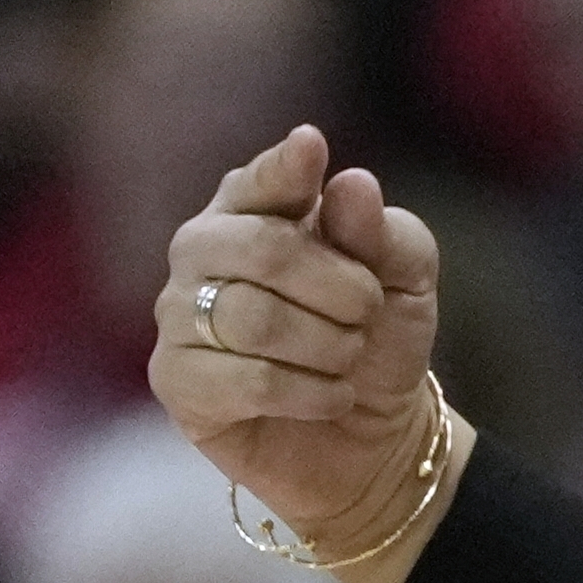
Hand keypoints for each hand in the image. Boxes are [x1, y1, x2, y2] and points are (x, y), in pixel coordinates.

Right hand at [148, 125, 462, 582]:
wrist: (374, 434)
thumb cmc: (379, 337)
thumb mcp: (406, 280)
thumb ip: (382, 232)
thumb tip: (349, 183)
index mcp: (253, 208)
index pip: (260, 180)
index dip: (285, 169)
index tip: (312, 148)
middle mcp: (202, 251)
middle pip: (262, 249)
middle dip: (340, 288)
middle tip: (367, 313)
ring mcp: (178, 315)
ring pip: (253, 319)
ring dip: (329, 345)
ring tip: (346, 358)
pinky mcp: (176, 381)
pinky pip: (245, 380)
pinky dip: (309, 392)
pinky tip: (329, 396)